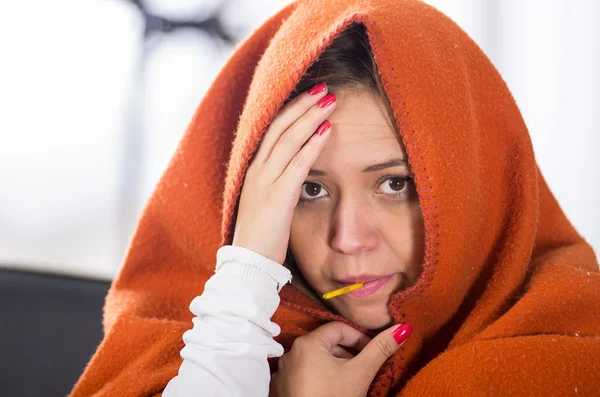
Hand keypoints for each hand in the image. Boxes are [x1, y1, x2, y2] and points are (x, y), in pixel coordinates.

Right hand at [232, 83, 335, 263]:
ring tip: (330, 100)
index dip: (291, 110)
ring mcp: (265, 181)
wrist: (248, 263)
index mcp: (254, 170)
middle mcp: (257, 170)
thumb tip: (299, 171)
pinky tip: (327, 130)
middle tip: (324, 87)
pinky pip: (298, 164)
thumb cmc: (262, 235)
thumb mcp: (267, 202)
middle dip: (302, 104)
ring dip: (310, 116)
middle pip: (280, 126)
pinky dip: (313, 144)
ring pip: (288, 139)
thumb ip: (280, 182)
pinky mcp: (277, 196)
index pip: (272, 130)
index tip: (309, 95)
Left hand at [270, 321, 412, 396]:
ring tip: (350, 381)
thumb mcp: (361, 372)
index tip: (373, 352)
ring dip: (335, 365)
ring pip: (315, 360)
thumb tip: (404, 328)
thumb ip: (380, 348)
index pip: (339, 328)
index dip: (360, 338)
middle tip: (364, 368)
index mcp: (307, 343)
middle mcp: (290, 353)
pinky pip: (304, 374)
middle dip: (348, 353)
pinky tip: (332, 391)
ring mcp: (283, 372)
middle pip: (326, 344)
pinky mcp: (282, 388)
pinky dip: (319, 377)